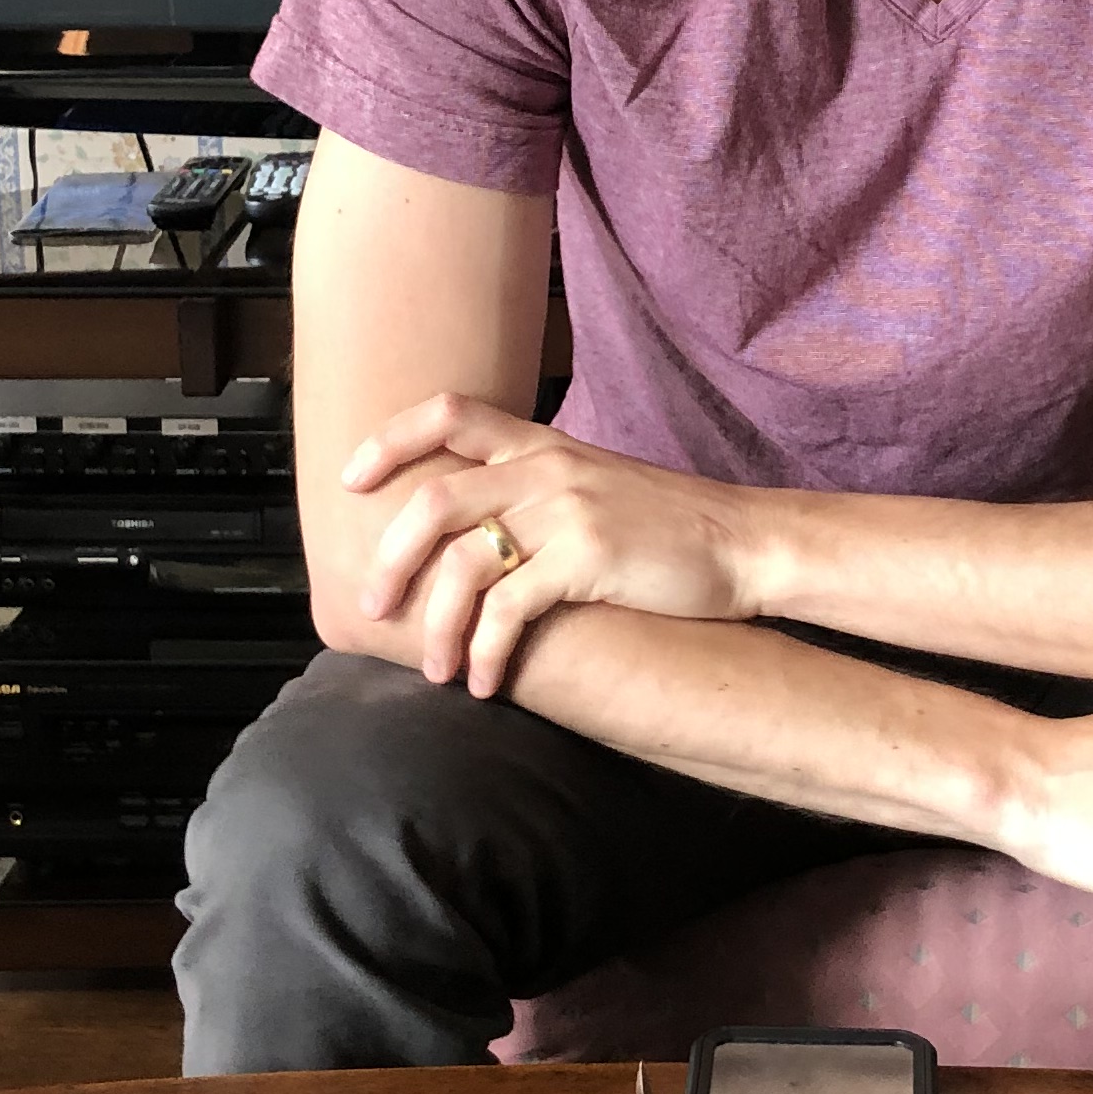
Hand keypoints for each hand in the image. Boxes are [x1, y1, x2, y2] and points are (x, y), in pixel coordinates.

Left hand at [344, 395, 769, 692]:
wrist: (741, 544)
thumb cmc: (668, 526)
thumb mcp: (594, 485)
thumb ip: (533, 491)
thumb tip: (469, 533)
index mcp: (541, 444)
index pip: (450, 412)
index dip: (390, 440)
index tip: (350, 480)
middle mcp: (546, 467)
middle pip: (434, 498)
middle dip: (391, 559)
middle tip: (374, 605)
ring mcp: (567, 509)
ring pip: (465, 563)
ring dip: (438, 624)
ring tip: (435, 668)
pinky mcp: (588, 557)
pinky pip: (510, 608)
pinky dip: (486, 651)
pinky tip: (485, 681)